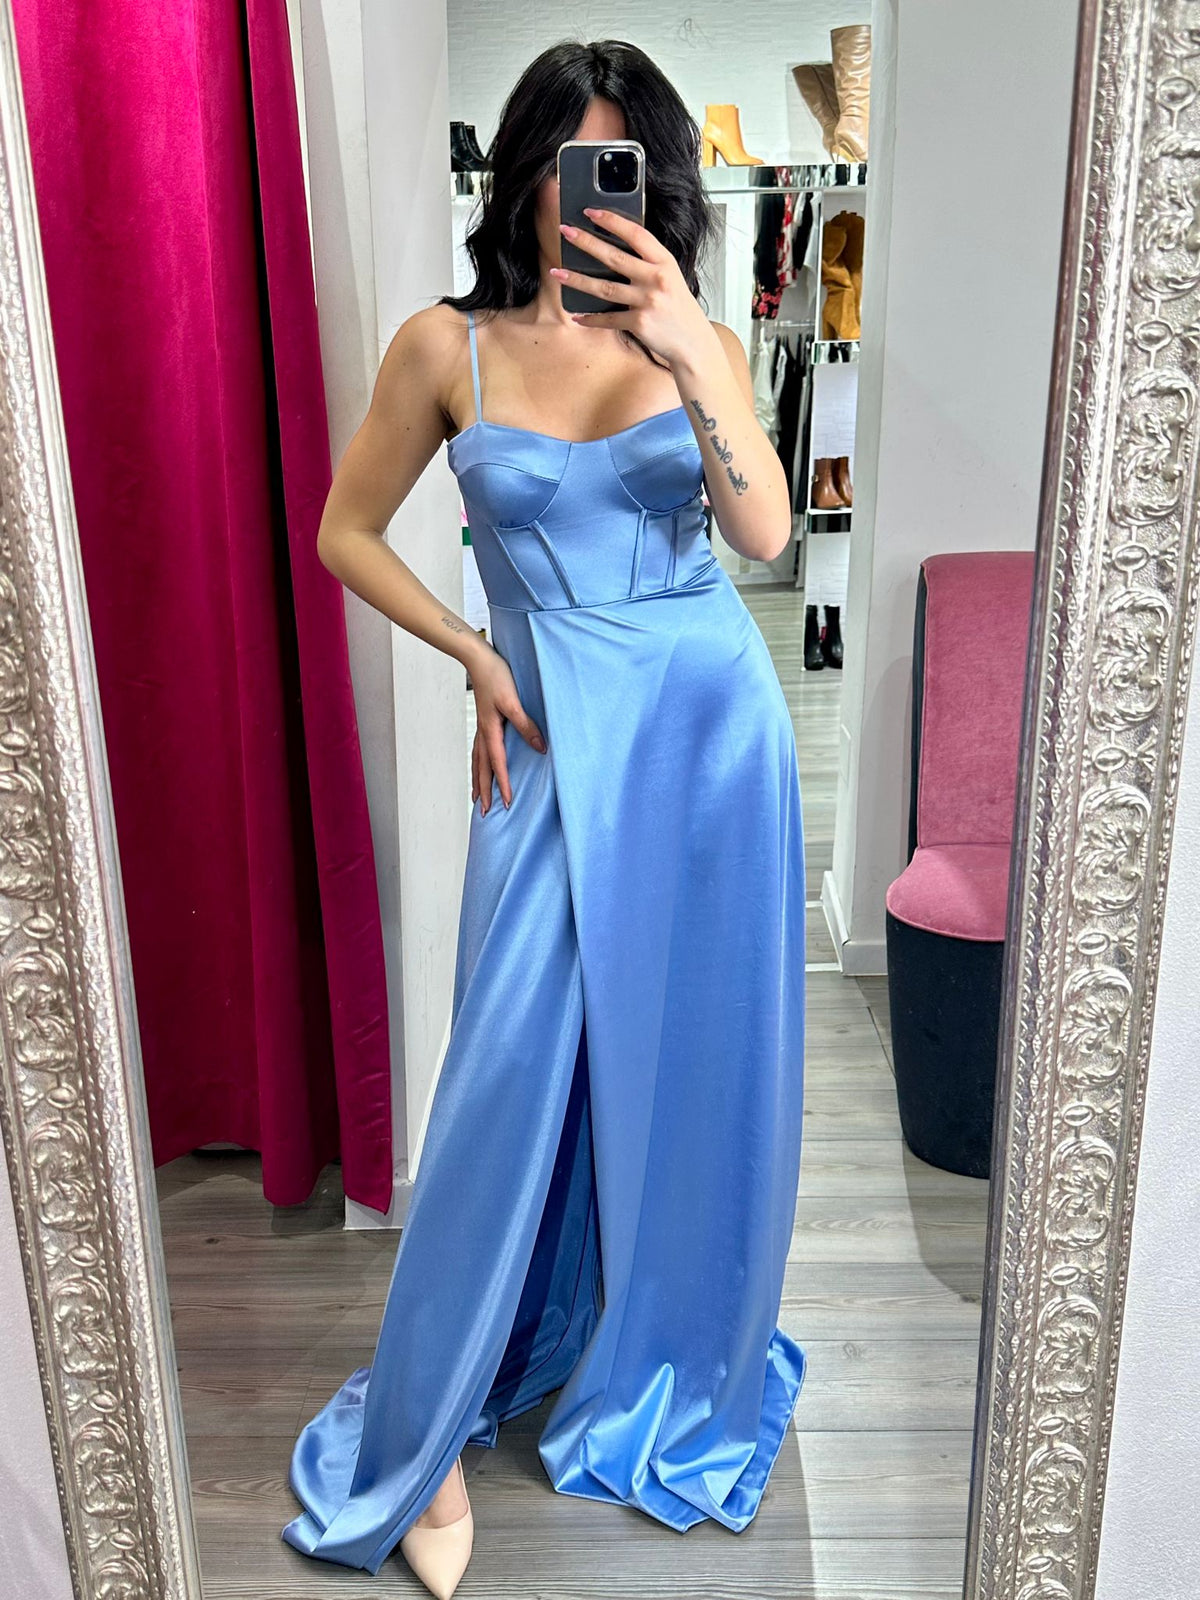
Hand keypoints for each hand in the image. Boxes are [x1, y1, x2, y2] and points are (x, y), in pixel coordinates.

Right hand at [469, 647, 544, 812]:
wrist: (479, 659)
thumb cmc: (497, 677)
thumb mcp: (513, 702)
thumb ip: (526, 726)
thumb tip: (540, 748)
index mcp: (491, 730)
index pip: (498, 764)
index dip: (503, 784)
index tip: (508, 803)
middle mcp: (483, 732)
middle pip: (482, 768)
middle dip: (483, 791)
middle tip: (483, 813)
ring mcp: (481, 727)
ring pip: (478, 761)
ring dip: (478, 780)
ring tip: (476, 797)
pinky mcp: (484, 720)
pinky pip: (479, 750)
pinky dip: (479, 764)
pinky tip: (481, 766)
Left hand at [550, 207, 717, 369]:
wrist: (694, 343)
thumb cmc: (679, 309)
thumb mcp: (671, 278)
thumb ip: (649, 264)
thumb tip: (613, 251)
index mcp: (665, 262)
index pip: (636, 234)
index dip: (612, 221)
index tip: (590, 212)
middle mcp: (656, 279)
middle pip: (614, 257)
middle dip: (586, 242)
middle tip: (565, 232)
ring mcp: (648, 301)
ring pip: (604, 288)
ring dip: (577, 280)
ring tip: (557, 272)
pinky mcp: (640, 324)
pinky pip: (608, 319)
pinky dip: (591, 318)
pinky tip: (577, 315)